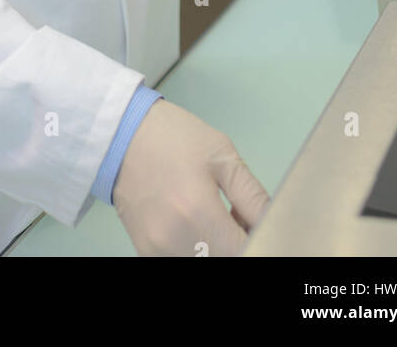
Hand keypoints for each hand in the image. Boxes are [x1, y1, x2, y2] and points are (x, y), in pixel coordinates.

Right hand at [112, 99, 269, 256]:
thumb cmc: (171, 137)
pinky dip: (197, 250)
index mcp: (198, 212)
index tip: (256, 224)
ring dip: (218, 248)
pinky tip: (194, 223)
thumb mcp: (222, 155)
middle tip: (236, 215)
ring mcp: (157, 251)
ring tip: (212, 215)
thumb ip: (253, 197)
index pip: (245, 252)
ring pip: (206, 261)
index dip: (258, 239)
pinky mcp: (146, 253)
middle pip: (226, 259)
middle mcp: (174, 240)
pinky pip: (183, 260)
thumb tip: (275, 225)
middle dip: (238, 243)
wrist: (121, 133)